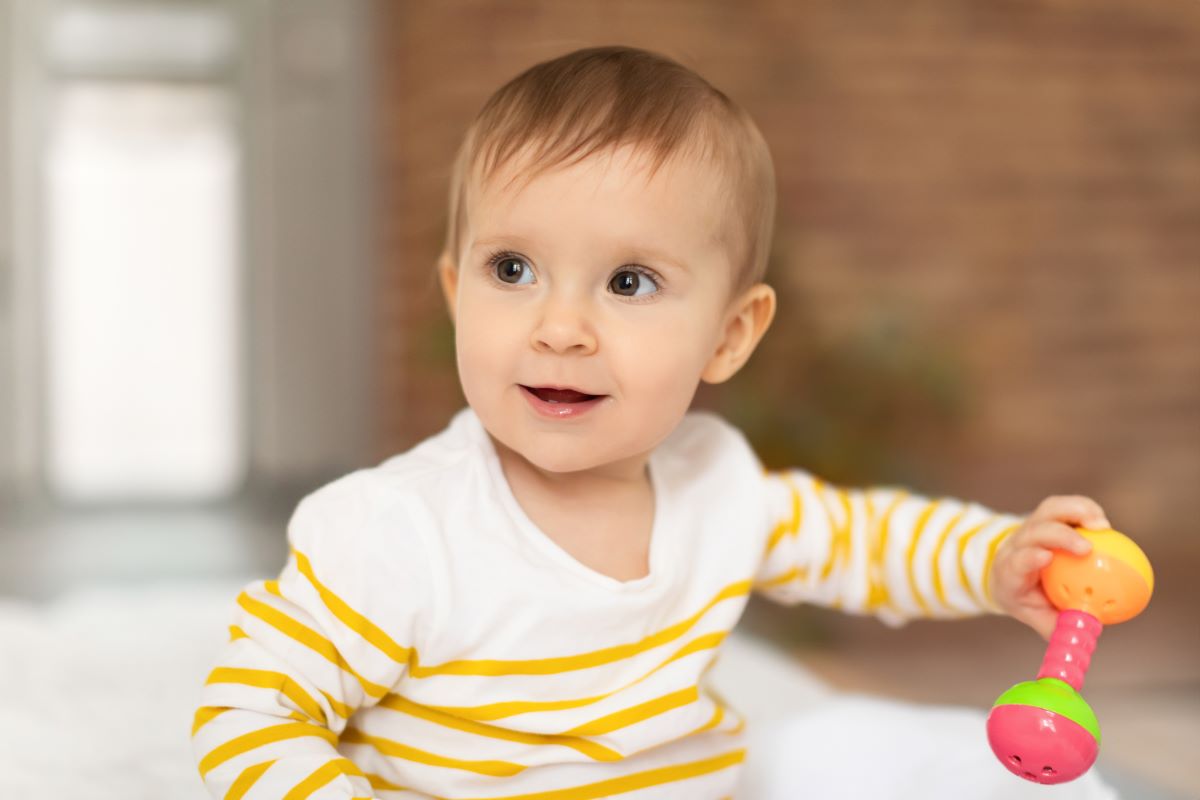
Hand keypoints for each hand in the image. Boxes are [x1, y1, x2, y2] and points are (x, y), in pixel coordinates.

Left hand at [989, 495, 1109, 639]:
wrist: (1008, 570)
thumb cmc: (1026, 598)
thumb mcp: (1036, 616)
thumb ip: (1059, 628)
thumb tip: (1085, 636)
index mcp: (1011, 571)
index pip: (1017, 560)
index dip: (1029, 557)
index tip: (1046, 558)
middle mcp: (1018, 544)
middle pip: (1035, 530)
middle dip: (1059, 535)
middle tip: (1087, 548)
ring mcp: (1031, 526)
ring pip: (1049, 509)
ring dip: (1074, 512)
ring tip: (1102, 525)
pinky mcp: (1045, 515)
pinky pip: (1065, 506)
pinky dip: (1084, 509)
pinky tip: (1103, 522)